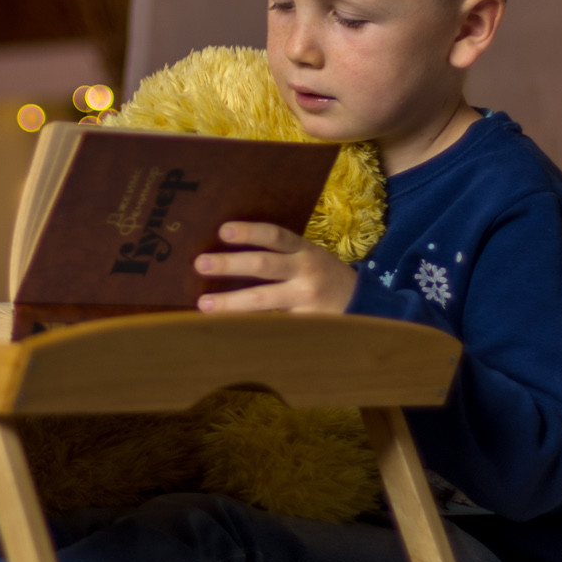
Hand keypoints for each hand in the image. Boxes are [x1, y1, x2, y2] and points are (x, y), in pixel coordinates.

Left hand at [192, 221, 356, 315]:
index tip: (222, 231)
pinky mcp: (303, 324)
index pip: (275, 235)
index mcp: (304, 250)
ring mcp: (304, 300)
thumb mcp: (307, 257)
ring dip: (230, 302)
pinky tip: (225, 330)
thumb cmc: (321, 276)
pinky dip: (247, 327)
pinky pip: (270, 325)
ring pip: (262, 300)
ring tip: (204, 304)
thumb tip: (230, 252)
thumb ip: (279, 254)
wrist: (361, 304)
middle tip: (200, 264)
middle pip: (263, 265)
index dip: (249, 232)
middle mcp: (305, 272)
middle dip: (230, 264)